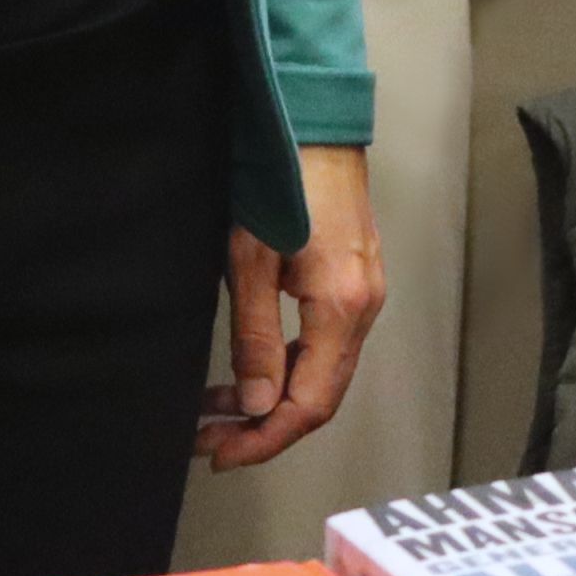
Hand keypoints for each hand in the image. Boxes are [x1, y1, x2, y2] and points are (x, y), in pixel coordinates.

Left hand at [198, 142, 382, 468]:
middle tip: (211, 440)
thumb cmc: (280, 179)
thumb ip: (256, 338)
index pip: (310, 404)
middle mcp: (364, 306)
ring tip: (217, 407)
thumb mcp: (251, 262)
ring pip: (322, 371)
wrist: (312, 122)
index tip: (221, 453)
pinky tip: (252, 366)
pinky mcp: (355, 279)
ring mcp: (365, 293)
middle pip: (321, 395)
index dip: (265, 438)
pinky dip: (288, 366)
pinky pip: (326, 344)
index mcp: (342, 307)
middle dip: (265, 426)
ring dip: (272, 397)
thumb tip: (258, 405)